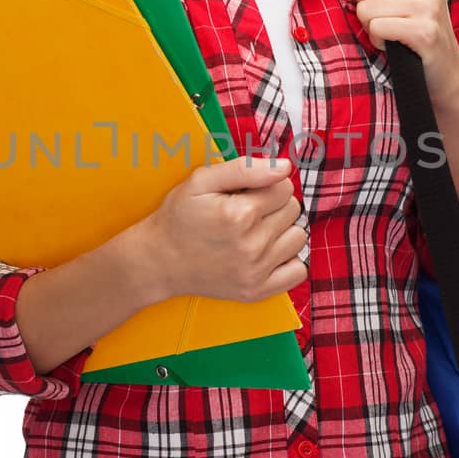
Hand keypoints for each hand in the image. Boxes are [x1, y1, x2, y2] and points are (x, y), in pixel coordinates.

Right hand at [144, 155, 307, 303]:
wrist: (159, 261)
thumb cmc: (179, 217)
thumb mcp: (201, 181)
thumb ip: (244, 168)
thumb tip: (284, 167)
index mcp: (239, 214)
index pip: (284, 187)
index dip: (267, 184)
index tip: (248, 192)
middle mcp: (251, 245)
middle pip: (293, 210)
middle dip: (274, 205)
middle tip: (248, 211)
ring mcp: (255, 271)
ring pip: (298, 237)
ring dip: (283, 230)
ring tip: (257, 231)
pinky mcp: (257, 291)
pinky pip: (298, 271)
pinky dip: (288, 260)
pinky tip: (267, 252)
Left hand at [315, 0, 458, 112]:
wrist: (444, 70)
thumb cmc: (412, 27)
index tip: (384, 1)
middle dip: (365, 8)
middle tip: (389, 20)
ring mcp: (428, 4)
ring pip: (364, 8)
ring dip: (371, 27)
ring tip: (393, 32)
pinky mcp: (424, 30)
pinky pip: (376, 27)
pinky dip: (379, 40)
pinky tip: (396, 44)